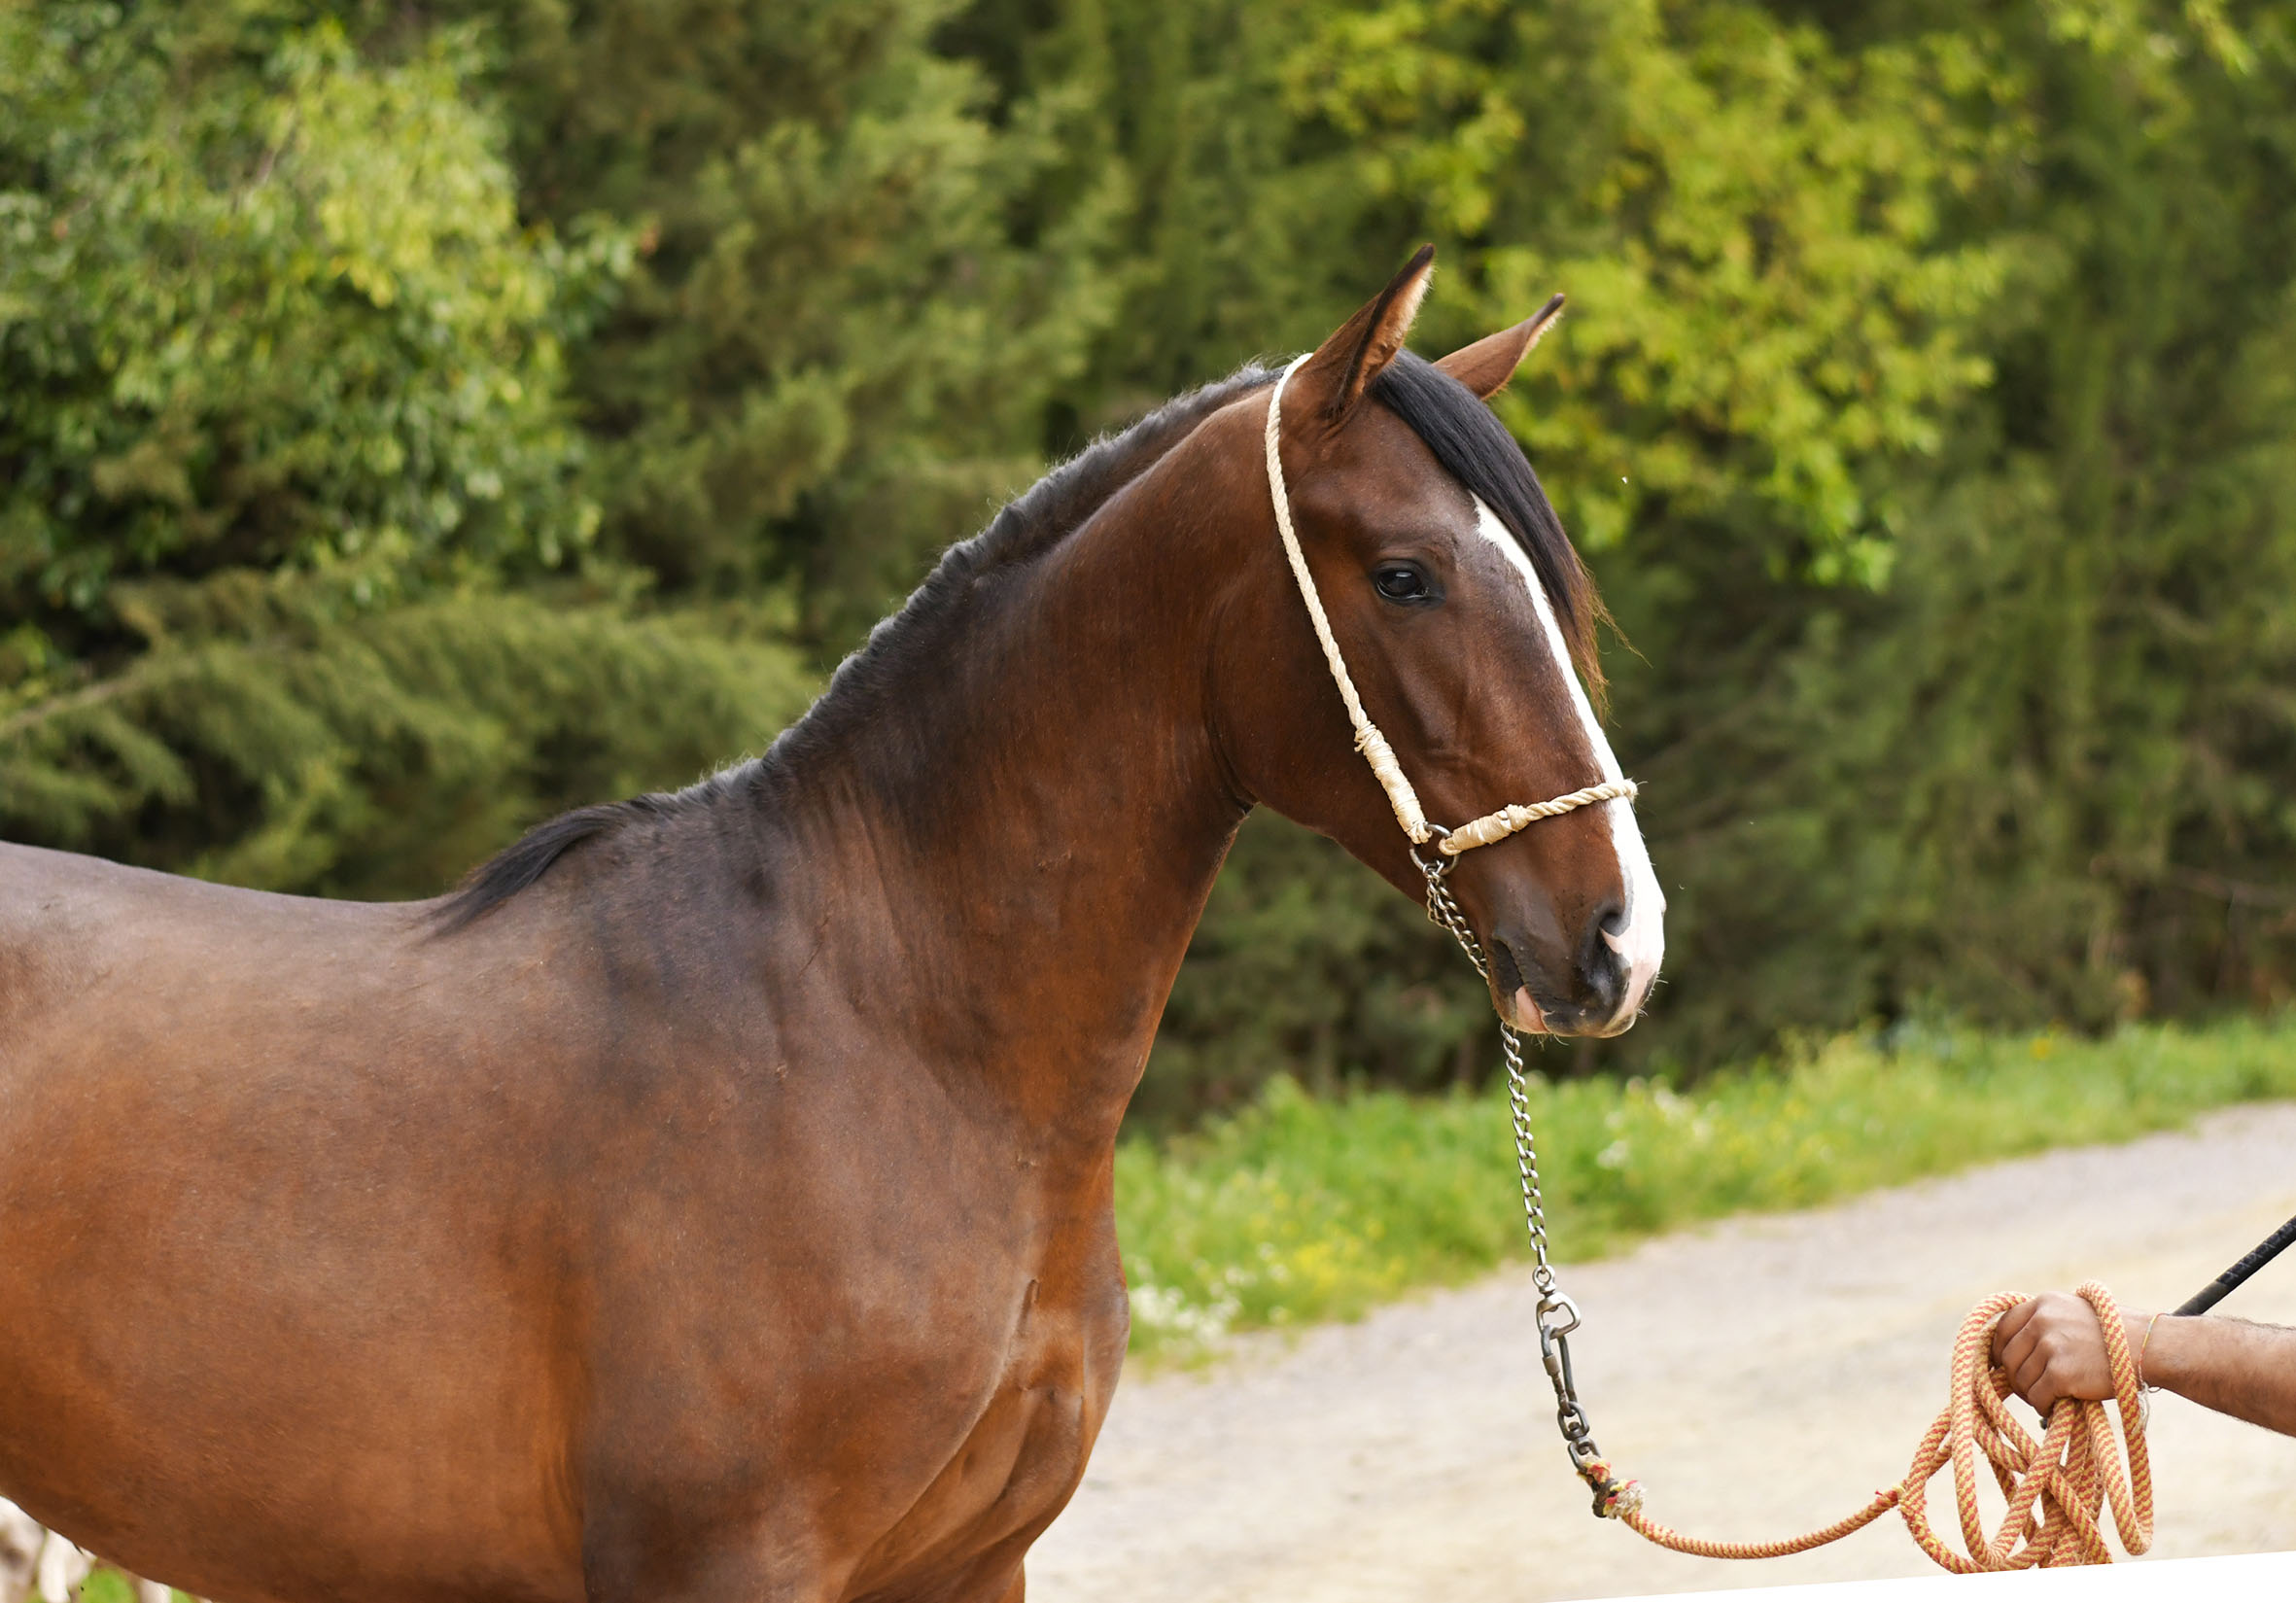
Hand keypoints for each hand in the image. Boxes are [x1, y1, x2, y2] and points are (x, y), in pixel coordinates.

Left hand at [1992, 1290, 2150, 1417]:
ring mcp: (2050, 1345)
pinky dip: (2043, 1406)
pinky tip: (2056, 1407)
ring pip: (2020, 1379)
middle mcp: (2042, 1320)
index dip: (1998, 1351)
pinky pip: (2037, 1396)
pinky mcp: (2061, 1372)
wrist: (2148, 1347)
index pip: (2002, 1328)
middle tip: (2029, 1390)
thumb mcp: (2073, 1313)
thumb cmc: (2114, 1335)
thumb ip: (2045, 1322)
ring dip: (2030, 1394)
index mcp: (2042, 1303)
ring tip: (2047, 1398)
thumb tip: (2010, 1349)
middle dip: (2014, 1377)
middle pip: (2007, 1356)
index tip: (2001, 1366)